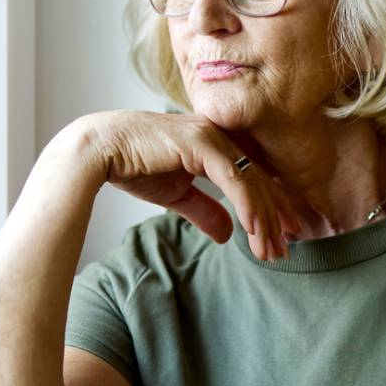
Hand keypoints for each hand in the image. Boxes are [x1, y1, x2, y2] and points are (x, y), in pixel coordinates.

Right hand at [64, 110, 302, 260]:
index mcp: (216, 144)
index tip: (285, 235)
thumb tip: (228, 235)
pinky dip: (247, 205)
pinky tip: (255, 230)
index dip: (272, 207)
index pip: (254, 177)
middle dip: (275, 218)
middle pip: (260, 180)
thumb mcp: (177, 195)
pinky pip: (234, 178)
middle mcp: (219, 135)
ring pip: (252, 181)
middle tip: (286, 249)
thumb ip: (205, 210)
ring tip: (271, 250)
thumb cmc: (134, 167)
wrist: (99, 152)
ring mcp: (211, 135)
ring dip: (264, 219)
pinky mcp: (200, 142)